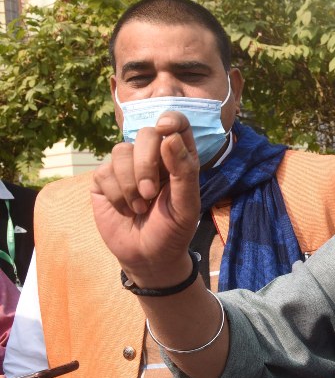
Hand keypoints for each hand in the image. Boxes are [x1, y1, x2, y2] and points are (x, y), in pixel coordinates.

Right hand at [90, 112, 200, 285]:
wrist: (148, 257)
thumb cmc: (173, 230)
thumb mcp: (187, 204)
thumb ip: (184, 170)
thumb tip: (169, 136)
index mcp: (179, 158)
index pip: (176, 124)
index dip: (170, 120)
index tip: (165, 130)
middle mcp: (153, 157)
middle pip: (145, 134)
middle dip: (146, 164)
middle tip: (151, 193)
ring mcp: (126, 167)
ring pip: (120, 152)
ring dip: (131, 184)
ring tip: (141, 207)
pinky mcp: (104, 180)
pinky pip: (104, 172)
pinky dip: (116, 195)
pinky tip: (126, 210)